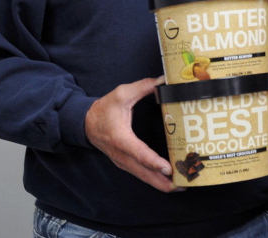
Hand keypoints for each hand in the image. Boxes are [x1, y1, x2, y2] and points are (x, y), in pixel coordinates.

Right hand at [85, 76, 180, 192]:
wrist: (85, 123)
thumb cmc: (104, 109)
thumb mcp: (122, 94)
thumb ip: (143, 86)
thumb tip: (164, 81)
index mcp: (120, 138)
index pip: (139, 153)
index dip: (153, 162)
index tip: (167, 169)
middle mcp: (122, 154)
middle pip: (143, 172)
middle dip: (163, 181)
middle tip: (183, 184)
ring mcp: (123, 161)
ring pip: (143, 176)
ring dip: (161, 183)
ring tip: (181, 186)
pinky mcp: (125, 163)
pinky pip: (141, 174)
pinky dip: (154, 179)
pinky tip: (169, 181)